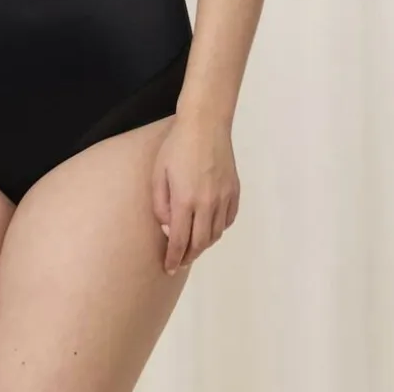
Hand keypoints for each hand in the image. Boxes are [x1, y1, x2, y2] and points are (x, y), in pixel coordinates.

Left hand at [151, 113, 239, 274]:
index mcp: (185, 200)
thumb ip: (161, 204)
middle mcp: (207, 204)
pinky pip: (228, 219)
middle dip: (189, 256)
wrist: (205, 124)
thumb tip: (168, 228)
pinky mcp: (234, 191)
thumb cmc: (175, 146)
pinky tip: (210, 227)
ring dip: (204, 244)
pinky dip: (219, 229)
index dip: (174, 257)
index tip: (169, 268)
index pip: (179, 240)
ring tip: (194, 246)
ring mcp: (223, 198)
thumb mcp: (158, 173)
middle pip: (200, 242)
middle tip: (180, 262)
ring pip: (216, 233)